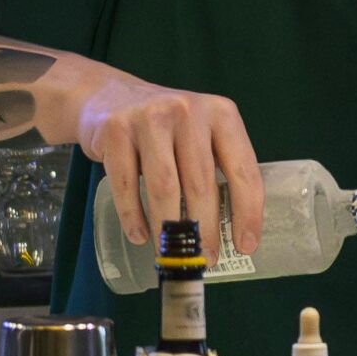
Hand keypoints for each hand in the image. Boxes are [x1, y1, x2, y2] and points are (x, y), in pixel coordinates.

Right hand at [67, 70, 262, 263]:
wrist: (109, 97)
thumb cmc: (166, 127)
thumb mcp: (200, 134)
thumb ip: (217, 167)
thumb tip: (230, 230)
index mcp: (221, 114)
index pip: (243, 169)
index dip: (247, 212)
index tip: (246, 245)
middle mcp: (188, 111)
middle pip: (201, 182)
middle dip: (205, 228)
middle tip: (205, 258)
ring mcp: (150, 118)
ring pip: (165, 186)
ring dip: (170, 228)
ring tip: (172, 254)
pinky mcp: (116, 130)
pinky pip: (127, 184)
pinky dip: (133, 216)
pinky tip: (140, 236)